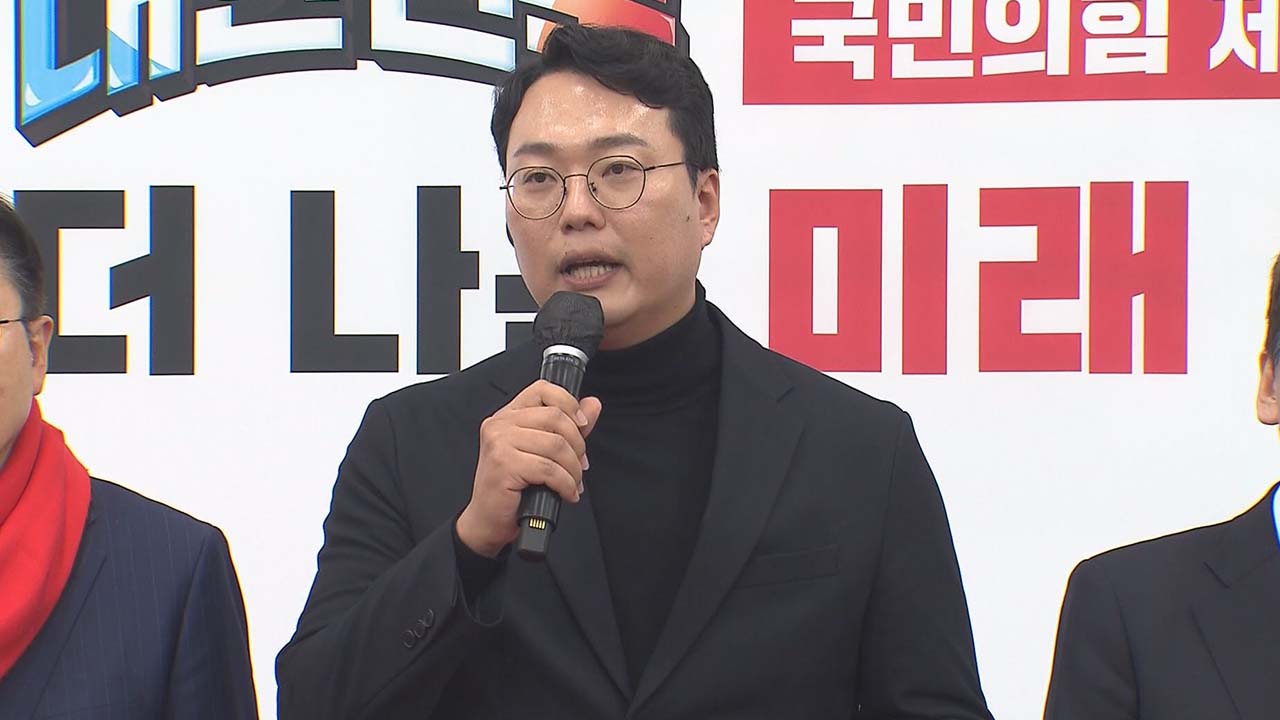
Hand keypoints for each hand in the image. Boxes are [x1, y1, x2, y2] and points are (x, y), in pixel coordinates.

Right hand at [456, 380, 602, 557]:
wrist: (488, 520)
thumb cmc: (512, 488)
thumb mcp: (543, 451)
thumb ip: (569, 426)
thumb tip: (593, 404)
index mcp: (509, 415)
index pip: (543, 389)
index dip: (569, 403)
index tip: (582, 424)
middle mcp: (500, 424)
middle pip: (556, 418)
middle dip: (577, 445)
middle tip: (579, 466)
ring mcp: (499, 442)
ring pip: (556, 445)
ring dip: (573, 469)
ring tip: (572, 483)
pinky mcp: (504, 464)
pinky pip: (549, 469)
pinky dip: (565, 484)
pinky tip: (567, 493)